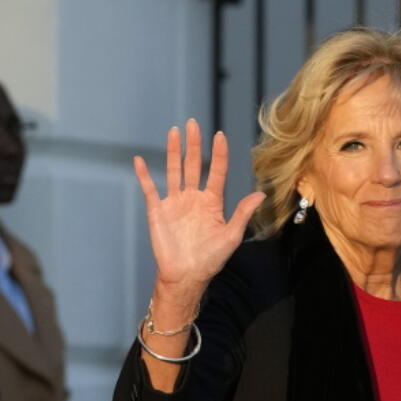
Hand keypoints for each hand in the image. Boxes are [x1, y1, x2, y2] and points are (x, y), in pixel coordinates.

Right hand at [133, 119, 265, 307]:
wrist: (185, 276)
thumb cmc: (210, 260)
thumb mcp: (231, 236)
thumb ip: (242, 213)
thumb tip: (260, 194)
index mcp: (212, 202)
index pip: (216, 172)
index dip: (219, 154)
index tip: (220, 135)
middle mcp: (193, 198)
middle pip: (194, 165)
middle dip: (194, 145)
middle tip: (193, 124)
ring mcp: (174, 203)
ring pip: (174, 171)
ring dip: (173, 152)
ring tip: (174, 132)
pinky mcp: (158, 211)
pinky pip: (150, 189)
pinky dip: (144, 175)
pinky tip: (139, 160)